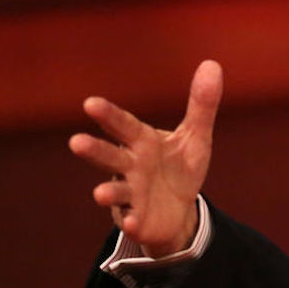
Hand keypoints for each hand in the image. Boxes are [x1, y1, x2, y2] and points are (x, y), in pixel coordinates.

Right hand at [69, 60, 222, 257]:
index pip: (124, 126)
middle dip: (94, 150)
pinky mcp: (137, 218)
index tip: (90, 103)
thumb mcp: (195, 136)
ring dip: (108, 191)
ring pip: (116, 191)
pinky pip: (133, 220)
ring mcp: (131, 194)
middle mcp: (130, 166)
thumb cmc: (179, 167)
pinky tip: (134, 223)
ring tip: (99, 194)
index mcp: (142, 142)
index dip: (109, 115)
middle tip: (76, 142)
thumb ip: (201, 104)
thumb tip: (212, 64)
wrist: (179, 210)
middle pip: (110, 157)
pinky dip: (132, 221)